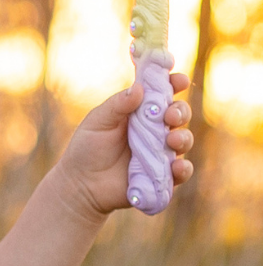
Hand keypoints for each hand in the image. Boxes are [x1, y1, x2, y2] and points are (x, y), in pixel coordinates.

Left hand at [57, 72, 194, 218]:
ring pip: (184, 140)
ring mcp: (161, 152)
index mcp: (141, 111)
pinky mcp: (162, 175)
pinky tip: (175, 166)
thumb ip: (117, 105)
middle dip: (180, 111)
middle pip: (179, 114)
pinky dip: (183, 168)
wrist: (80, 185)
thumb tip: (139, 88)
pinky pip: (181, 172)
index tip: (179, 80)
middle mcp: (155, 129)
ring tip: (171, 140)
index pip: (163, 92)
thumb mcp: (98, 122)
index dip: (174, 83)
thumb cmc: (87, 148)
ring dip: (183, 137)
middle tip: (169, 116)